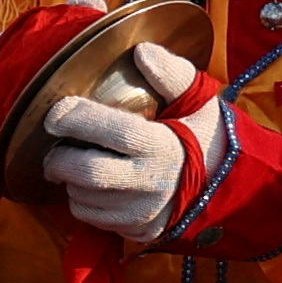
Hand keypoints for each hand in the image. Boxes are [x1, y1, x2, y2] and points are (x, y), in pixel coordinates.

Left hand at [40, 47, 226, 241]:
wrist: (226, 184)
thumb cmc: (202, 134)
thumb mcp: (198, 100)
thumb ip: (170, 74)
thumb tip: (141, 51)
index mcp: (165, 146)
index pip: (114, 133)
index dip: (79, 120)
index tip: (55, 113)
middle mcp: (152, 184)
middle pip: (89, 174)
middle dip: (59, 158)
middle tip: (54, 143)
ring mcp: (143, 212)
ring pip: (84, 200)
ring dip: (71, 180)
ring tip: (79, 160)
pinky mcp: (137, 231)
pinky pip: (93, 218)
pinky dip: (84, 200)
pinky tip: (96, 184)